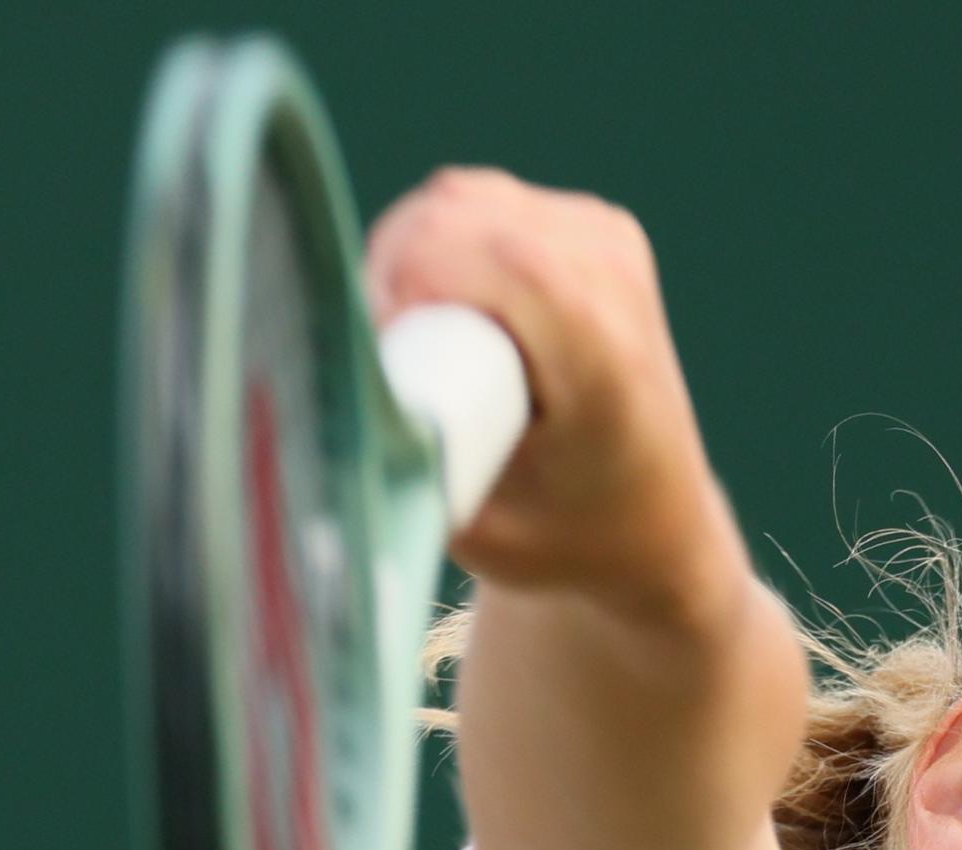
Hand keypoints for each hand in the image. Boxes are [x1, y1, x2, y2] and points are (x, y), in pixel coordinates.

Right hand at [367, 167, 738, 616]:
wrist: (656, 517)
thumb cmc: (569, 538)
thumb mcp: (483, 536)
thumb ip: (406, 473)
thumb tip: (305, 423)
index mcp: (608, 361)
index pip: (504, 262)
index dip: (410, 291)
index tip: (391, 362)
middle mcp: (617, 282)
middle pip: (456, 216)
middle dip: (396, 279)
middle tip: (399, 362)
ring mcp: (608, 239)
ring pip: (455, 200)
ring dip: (413, 262)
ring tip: (427, 345)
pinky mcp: (590, 222)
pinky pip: (475, 200)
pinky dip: (442, 247)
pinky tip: (452, 312)